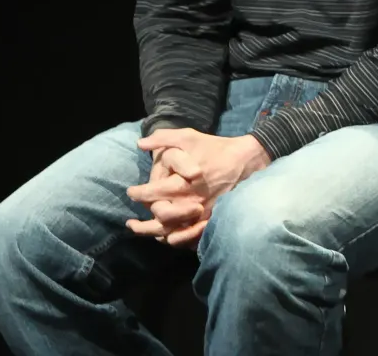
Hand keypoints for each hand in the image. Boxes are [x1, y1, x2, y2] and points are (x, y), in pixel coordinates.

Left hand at [125, 130, 271, 246]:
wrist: (246, 160)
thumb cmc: (216, 147)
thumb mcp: (189, 136)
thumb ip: (163, 138)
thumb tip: (140, 144)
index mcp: (183, 183)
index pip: (152, 194)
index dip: (137, 194)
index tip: (130, 192)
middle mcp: (191, 202)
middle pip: (159, 218)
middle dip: (142, 221)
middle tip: (131, 220)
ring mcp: (202, 214)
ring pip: (172, 233)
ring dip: (154, 234)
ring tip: (143, 232)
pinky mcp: (212, 220)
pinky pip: (189, 238)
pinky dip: (175, 240)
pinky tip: (166, 237)